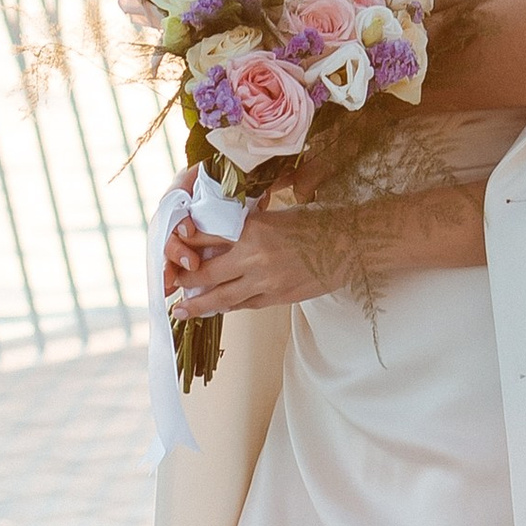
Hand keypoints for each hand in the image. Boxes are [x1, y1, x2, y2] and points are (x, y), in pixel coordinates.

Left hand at [165, 198, 338, 314]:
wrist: (354, 244)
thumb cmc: (319, 221)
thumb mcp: (278, 215)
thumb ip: (250, 226)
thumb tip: (223, 233)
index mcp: (253, 227)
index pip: (206, 236)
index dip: (185, 243)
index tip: (174, 247)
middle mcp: (255, 256)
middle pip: (206, 273)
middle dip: (185, 281)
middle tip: (171, 285)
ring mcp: (267, 281)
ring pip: (222, 298)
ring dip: (199, 305)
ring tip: (183, 311)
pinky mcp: (279, 298)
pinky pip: (246, 305)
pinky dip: (230, 306)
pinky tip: (219, 308)